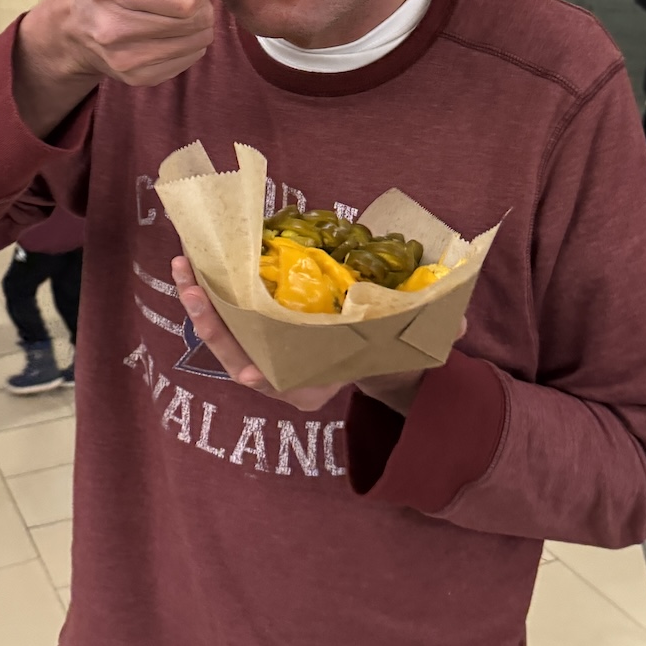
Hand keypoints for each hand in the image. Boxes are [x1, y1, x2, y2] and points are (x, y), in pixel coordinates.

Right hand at [14, 0, 235, 134]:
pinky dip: (190, 41)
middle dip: (201, 2)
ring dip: (198, 22)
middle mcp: (115, 27)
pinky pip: (192, 58)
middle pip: (197, 21)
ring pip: (200, 41)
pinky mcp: (139, 78)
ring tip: (172, 11)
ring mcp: (126, 58)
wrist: (77, 24)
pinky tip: (168, 30)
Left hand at [171, 256, 448, 416]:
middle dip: (213, 325)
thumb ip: (433, 333)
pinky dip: (206, 289)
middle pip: (237, 355)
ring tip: (183, 264)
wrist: (359, 349)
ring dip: (198, 301)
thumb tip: (461, 320)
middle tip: (195, 291)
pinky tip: (194, 260)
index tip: (251, 372)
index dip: (268, 378)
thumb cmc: (382, 344)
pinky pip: (220, 313)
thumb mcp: (410, 340)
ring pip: (220, 334)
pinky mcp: (248, 329)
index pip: (287, 385)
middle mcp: (280, 374)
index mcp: (313, 384)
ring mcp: (258, 354)